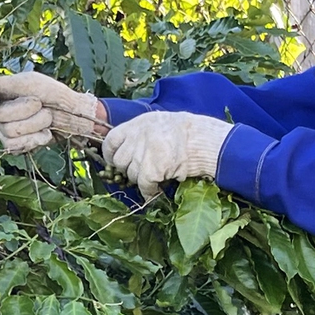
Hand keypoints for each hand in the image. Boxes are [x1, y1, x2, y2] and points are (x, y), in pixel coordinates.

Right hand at [0, 70, 105, 154]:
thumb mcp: (32, 83)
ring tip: (47, 118)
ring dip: (35, 124)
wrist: (73, 116)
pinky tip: (45, 133)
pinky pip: (15, 146)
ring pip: (10, 131)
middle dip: (27, 109)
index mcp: (1, 93)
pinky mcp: (16, 147)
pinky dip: (35, 138)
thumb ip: (8, 84)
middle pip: (0, 115)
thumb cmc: (53, 95)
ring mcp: (6, 131)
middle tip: (41, 104)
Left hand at [104, 109, 232, 190]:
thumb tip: (125, 150)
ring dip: (141, 179)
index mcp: (137, 124)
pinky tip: (155, 190)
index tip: (115, 161)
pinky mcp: (151, 169)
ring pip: (131, 175)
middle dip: (129, 168)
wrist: (203, 140)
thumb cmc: (185, 132)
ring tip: (156, 176)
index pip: (111, 141)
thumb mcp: (158, 123)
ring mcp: (143, 153)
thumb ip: (139, 134)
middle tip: (143, 170)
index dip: (110, 154)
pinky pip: (143, 186)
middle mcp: (136, 137)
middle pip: (119, 161)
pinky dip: (148, 191)